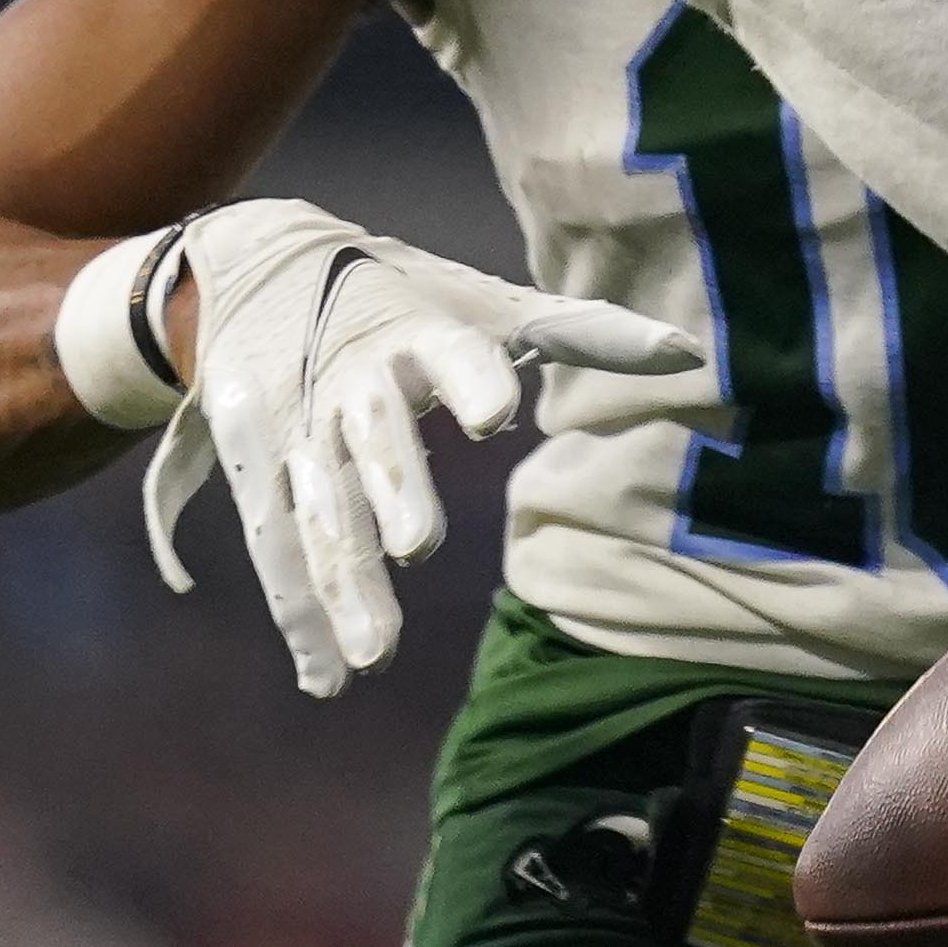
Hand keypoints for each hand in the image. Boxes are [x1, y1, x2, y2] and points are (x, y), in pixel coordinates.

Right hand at [140, 200, 707, 694]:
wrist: (260, 268)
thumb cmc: (403, 294)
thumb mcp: (484, 300)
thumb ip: (583, 330)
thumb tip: (688, 352)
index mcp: (415, 330)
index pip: (448, 352)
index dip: (472, 380)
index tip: (499, 413)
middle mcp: (349, 382)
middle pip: (372, 440)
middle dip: (394, 492)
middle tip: (422, 547)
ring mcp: (295, 432)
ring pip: (318, 512)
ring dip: (341, 586)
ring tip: (374, 655)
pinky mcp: (259, 473)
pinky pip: (278, 548)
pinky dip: (300, 616)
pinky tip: (326, 679)